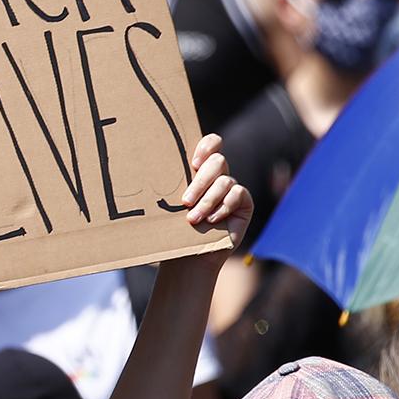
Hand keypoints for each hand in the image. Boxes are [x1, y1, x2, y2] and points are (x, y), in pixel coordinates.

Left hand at [180, 133, 252, 251]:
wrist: (189, 255)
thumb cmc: (177, 228)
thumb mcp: (172, 203)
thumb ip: (173, 183)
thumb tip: (154, 165)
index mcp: (201, 170)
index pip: (212, 144)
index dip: (207, 146)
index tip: (194, 164)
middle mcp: (219, 176)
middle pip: (218, 161)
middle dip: (200, 182)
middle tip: (185, 201)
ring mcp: (233, 189)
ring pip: (225, 181)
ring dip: (207, 201)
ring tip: (193, 219)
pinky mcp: (244, 203)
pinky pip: (237, 194)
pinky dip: (223, 207)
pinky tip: (212, 220)